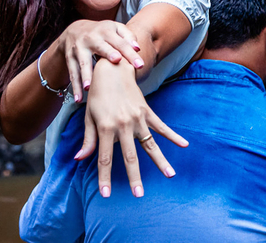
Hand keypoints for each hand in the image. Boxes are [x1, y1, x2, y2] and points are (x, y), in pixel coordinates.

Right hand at [57, 20, 144, 102]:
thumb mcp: (115, 28)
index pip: (121, 43)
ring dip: (85, 75)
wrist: (74, 30)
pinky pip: (73, 73)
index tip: (140, 65)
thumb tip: (137, 48)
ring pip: (83, 63)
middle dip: (109, 54)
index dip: (130, 53)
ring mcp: (79, 48)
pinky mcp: (70, 58)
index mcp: (106, 31)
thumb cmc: (102, 32)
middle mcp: (91, 38)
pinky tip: (79, 99)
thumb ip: (128, 36)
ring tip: (89, 87)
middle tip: (117, 61)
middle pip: (101, 47)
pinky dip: (75, 86)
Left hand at [75, 59, 187, 197]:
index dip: (104, 178)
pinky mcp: (147, 112)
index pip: (104, 159)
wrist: (113, 70)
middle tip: (139, 195)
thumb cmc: (97, 96)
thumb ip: (88, 140)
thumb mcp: (89, 117)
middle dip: (134, 177)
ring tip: (170, 175)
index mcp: (105, 128)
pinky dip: (172, 136)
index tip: (106, 194)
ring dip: (160, 160)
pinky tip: (184, 144)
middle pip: (129, 156)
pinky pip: (161, 127)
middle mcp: (123, 125)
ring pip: (150, 144)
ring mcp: (137, 119)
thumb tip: (80, 159)